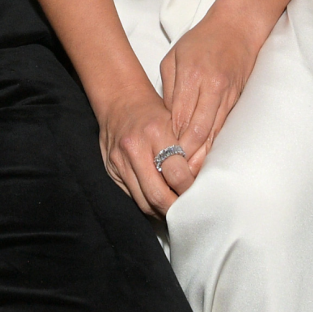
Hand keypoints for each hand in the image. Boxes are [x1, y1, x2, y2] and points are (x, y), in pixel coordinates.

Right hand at [96, 85, 194, 217]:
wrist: (119, 99)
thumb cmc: (153, 112)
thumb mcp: (175, 122)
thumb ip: (188, 152)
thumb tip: (201, 183)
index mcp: (155, 132)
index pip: (177, 174)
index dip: (189, 190)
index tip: (198, 194)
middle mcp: (134, 148)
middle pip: (157, 195)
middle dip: (175, 209)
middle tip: (188, 211)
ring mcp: (119, 161)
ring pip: (143, 202)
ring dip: (161, 211)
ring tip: (175, 209)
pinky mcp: (110, 170)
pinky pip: (132, 197)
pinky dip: (147, 203)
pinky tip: (158, 200)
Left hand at [159, 11, 258, 175]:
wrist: (237, 28)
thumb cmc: (200, 41)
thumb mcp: (173, 57)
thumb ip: (168, 88)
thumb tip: (165, 120)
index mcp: (192, 75)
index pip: (179, 117)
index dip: (171, 140)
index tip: (161, 157)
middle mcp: (212, 88)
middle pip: (198, 130)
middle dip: (186, 155)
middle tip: (175, 174)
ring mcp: (228, 96)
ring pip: (214, 134)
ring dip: (202, 156)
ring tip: (190, 176)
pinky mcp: (238, 101)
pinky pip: (225, 129)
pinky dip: (215, 145)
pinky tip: (207, 160)